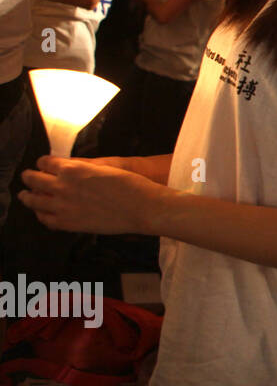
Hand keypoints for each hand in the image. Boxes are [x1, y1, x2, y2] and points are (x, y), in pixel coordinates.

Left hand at [19, 155, 162, 234]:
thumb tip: (66, 168)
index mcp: (72, 168)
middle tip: (28, 177)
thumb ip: (81, 167)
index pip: (45, 162)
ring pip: (33, 200)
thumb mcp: (104, 167)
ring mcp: (62, 206)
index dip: (43, 163)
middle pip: (33, 179)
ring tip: (26, 196)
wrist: (141, 207)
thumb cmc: (129, 184)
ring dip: (27, 196)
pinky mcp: (67, 223)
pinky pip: (45, 219)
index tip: (42, 164)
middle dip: (29, 177)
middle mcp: (62, 186)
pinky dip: (41, 215)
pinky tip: (42, 213)